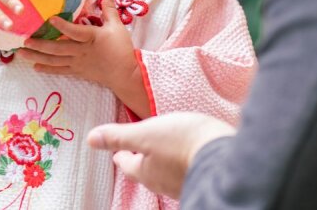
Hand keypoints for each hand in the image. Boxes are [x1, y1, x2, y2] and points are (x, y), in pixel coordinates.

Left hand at [18, 0, 140, 98]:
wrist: (125, 74)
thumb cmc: (122, 49)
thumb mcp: (117, 27)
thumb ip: (109, 10)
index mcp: (91, 38)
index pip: (75, 31)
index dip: (62, 25)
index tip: (50, 18)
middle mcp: (81, 51)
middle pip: (58, 48)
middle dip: (40, 45)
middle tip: (24, 40)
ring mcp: (78, 62)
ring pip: (55, 60)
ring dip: (37, 57)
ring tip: (22, 53)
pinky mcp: (77, 71)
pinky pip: (60, 70)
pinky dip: (47, 68)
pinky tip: (35, 66)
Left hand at [87, 112, 235, 198]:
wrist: (226, 156)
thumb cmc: (182, 143)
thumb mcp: (145, 133)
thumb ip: (119, 136)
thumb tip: (91, 138)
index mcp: (146, 171)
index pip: (127, 164)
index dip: (121, 154)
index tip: (118, 151)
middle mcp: (163, 183)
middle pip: (146, 172)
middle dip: (140, 160)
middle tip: (136, 150)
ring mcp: (183, 183)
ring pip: (165, 173)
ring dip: (160, 162)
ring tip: (161, 150)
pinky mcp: (201, 176)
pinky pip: (184, 171)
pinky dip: (180, 163)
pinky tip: (186, 155)